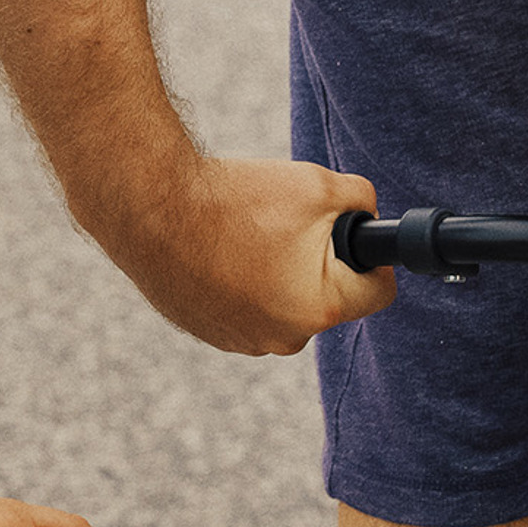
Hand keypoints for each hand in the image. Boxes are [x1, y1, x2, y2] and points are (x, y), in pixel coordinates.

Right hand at [103, 155, 393, 357]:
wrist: (150, 209)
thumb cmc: (235, 197)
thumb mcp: (317, 184)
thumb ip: (361, 200)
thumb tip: (368, 213)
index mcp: (320, 307)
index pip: (377, 291)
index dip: (372, 257)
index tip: (352, 235)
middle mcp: (285, 337)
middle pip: (328, 298)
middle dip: (318, 264)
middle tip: (286, 225)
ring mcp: (244, 342)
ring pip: (286, 304)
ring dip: (279, 275)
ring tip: (246, 235)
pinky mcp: (212, 335)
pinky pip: (248, 309)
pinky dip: (243, 283)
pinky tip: (219, 250)